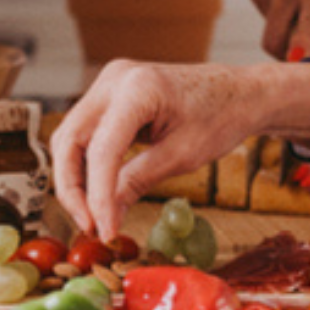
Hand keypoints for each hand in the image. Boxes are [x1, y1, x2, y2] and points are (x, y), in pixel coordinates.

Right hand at [51, 59, 309, 238]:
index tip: (103, 230)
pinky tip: (98, 194)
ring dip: (75, 178)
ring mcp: (110, 83)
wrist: (241, 92)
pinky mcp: (111, 95)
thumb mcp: (183, 156)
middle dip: (72, 187)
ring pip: (70, 136)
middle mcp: (115, 79)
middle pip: (69, 139)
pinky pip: (86, 133)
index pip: (103, 149)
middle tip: (89, 226)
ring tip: (93, 216)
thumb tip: (106, 219)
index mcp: (139, 88)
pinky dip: (86, 164)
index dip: (98, 195)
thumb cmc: (222, 117)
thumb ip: (137, 182)